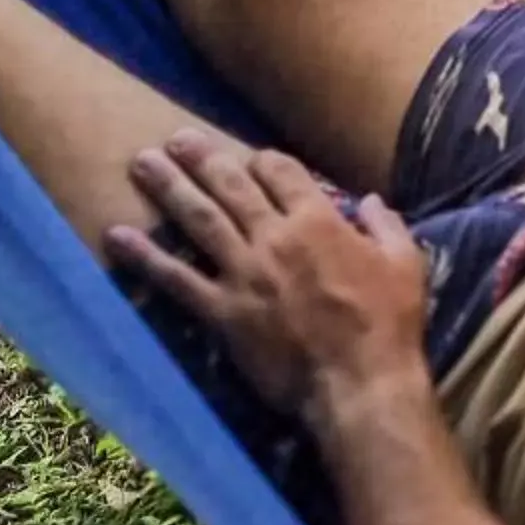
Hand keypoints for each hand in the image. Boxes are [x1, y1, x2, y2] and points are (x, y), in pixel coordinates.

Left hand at [106, 131, 428, 428]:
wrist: (359, 385)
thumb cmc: (389, 324)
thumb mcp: (406, 263)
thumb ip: (386, 224)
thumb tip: (370, 200)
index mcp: (318, 221)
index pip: (281, 172)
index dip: (262, 160)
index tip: (248, 157)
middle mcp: (274, 238)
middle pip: (230, 186)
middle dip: (201, 157)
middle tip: (175, 139)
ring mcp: (244, 274)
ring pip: (199, 220)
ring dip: (168, 189)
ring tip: (142, 164)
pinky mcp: (224, 313)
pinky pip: (176, 280)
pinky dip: (145, 258)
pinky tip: (117, 237)